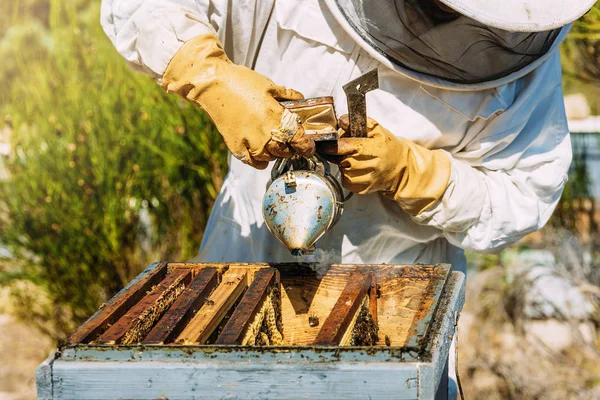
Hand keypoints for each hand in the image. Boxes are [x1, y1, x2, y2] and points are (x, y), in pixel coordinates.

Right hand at [162, 33, 314, 168]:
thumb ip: (287, 96)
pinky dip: (260, 161)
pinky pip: (253, 162)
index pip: (300, 140)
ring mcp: (250, 143)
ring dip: (276, 153)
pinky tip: (262, 156)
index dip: (307, 146)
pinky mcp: (236, 147)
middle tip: (291, 143)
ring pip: (271, 158)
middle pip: (286, 151)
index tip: (308, 147)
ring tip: (275, 146)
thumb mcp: (269, 85)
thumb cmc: (241, 82)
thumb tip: (300, 98)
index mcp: (277, 117)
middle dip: (291, 148)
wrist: (213, 85)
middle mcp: (265, 134)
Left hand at [319, 115, 450, 214]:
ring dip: (344, 165)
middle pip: (343, 160)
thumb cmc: (388, 147)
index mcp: (375, 148)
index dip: (332, 146)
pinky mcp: (365, 189)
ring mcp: (369, 179)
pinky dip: (347, 176)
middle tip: (347, 151)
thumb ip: (360, 122)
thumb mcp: (378, 130)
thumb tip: (343, 120)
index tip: (324, 145)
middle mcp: (372, 165)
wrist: (403, 168)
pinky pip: (347, 183)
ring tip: (353, 160)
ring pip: (343, 172)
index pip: (346, 146)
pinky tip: (355, 171)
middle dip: (340, 155)